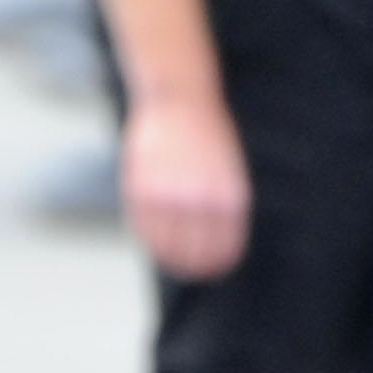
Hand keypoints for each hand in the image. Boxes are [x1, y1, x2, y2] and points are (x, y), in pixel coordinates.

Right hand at [123, 84, 251, 279]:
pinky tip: (154, 241)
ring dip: (170, 258)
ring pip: (167, 244)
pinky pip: (145, 226)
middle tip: (192, 271)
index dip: (218, 263)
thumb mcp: (228, 171)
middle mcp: (201, 199)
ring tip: (172, 263)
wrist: (181, 100)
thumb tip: (213, 244)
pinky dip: (150, 238)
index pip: (225, 246)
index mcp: (229, 196)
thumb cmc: (209, 136)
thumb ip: (221, 206)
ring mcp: (170, 195)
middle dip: (195, 265)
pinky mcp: (143, 189)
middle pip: (196, 250)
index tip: (214, 270)